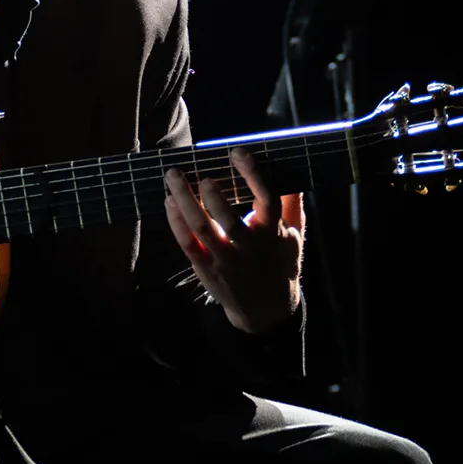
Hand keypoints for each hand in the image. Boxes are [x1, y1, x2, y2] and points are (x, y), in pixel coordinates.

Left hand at [163, 147, 303, 333]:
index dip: (254, 175)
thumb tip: (292, 171)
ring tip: (173, 177)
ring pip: (202, 229)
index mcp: (273, 234)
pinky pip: (188, 244)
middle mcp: (249, 248)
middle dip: (213, 196)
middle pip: (229, 220)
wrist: (266, 311)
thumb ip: (291, 204)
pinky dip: (175, 223)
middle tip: (201, 174)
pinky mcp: (206, 269)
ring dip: (185, 201)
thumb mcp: (294, 237)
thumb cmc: (280, 264)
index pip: (267, 200)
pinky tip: (168, 202)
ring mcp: (225, 260)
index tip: (239, 152)